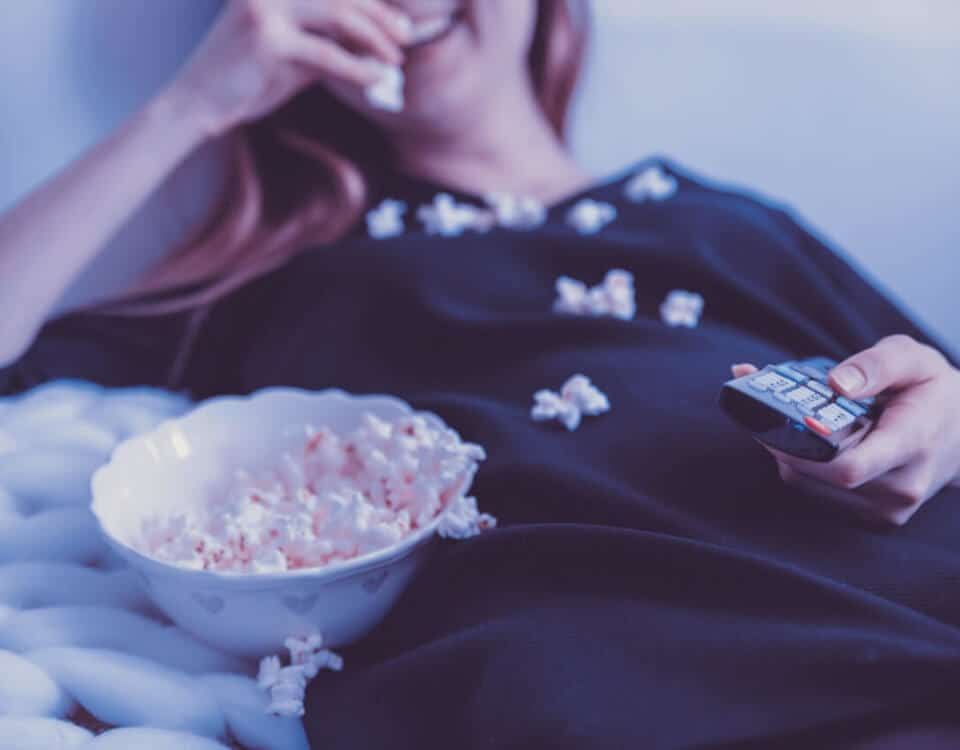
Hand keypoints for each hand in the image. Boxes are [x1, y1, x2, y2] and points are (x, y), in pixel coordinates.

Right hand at [161, 0, 412, 137]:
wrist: (199, 103)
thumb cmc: (248, 79)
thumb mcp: (295, 55)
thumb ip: (329, 42)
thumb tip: (376, 45)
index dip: (371, 2)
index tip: (400, 21)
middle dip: (380, 15)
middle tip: (406, 37)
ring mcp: (266, 8)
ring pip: (338, 15)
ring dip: (374, 37)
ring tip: (396, 58)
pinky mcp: (266, 39)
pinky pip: (326, 53)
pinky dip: (357, 67)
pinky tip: (376, 77)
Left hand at [732, 335, 959, 525]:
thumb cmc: (933, 392)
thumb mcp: (913, 358)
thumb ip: (876, 364)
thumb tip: (838, 383)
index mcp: (912, 445)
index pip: (849, 468)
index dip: (803, 450)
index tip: (778, 422)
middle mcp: (900, 487)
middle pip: (818, 477)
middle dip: (784, 443)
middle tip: (766, 409)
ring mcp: (886, 510)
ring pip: (809, 487)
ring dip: (787, 454)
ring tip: (785, 421)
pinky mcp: (870, 518)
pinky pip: (816, 494)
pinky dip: (800, 468)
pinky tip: (804, 442)